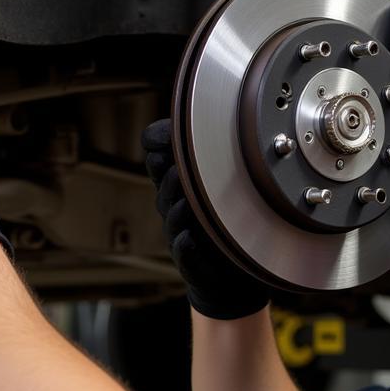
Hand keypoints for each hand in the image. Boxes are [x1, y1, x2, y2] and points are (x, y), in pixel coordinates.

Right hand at [141, 119, 269, 319]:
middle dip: (171, 173)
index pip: (159, 157)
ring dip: (178, 206)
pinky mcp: (192, 264)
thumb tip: (208, 113)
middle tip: (181, 165)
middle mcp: (175, 206)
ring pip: (172, 216)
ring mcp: (181, 235)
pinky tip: (190, 238)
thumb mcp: (216, 183)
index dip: (160, 144)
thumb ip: (209, 152)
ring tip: (186, 200)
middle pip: (164, 183)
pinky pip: (184, 253)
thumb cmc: (224, 224)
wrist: (230, 276)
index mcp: (178, 183)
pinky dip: (186, 246)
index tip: (166, 136)